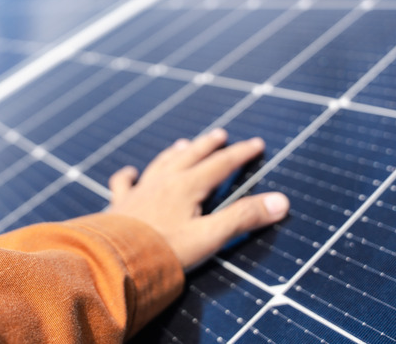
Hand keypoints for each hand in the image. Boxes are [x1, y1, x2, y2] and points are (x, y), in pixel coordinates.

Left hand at [107, 128, 288, 270]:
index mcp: (187, 186)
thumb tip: (280, 202)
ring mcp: (139, 191)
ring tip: (184, 145)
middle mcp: (163, 182)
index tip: (256, 144)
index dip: (241, 153)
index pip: (220, 164)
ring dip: (176, 153)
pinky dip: (128, 175)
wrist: (114, 261)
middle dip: (208, 145)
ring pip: (161, 164)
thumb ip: (243, 218)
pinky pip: (123, 183)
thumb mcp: (210, 237)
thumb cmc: (164, 251)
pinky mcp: (120, 205)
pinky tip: (129, 172)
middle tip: (220, 134)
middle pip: (191, 156)